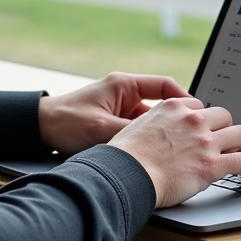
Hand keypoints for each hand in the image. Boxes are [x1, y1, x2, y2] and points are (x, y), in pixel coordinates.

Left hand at [38, 72, 189, 154]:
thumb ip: (130, 134)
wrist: (40, 128)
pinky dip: (149, 141)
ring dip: (163, 133)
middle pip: (161, 105)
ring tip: (180, 148)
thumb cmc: (66, 121)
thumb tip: (157, 144)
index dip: (184, 98)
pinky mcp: (115, 123)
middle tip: (196, 134)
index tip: (199, 113)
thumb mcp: (101, 128)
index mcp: (124, 85)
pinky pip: (140, 131)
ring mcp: (121, 109)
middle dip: (178, 119)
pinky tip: (157, 155)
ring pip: (152, 121)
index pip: (164, 85)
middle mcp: (125, 94)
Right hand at [108, 99, 240, 208]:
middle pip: (223, 116)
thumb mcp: (137, 125)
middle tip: (225, 144)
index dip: (204, 120)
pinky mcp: (213, 165)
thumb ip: (155, 124)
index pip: (200, 106)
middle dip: (225, 129)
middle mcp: (192, 119)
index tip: (205, 130)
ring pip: (240, 134)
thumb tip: (158, 134)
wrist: (127, 173)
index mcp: (173, 107)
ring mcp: (204, 141)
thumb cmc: (126, 156)